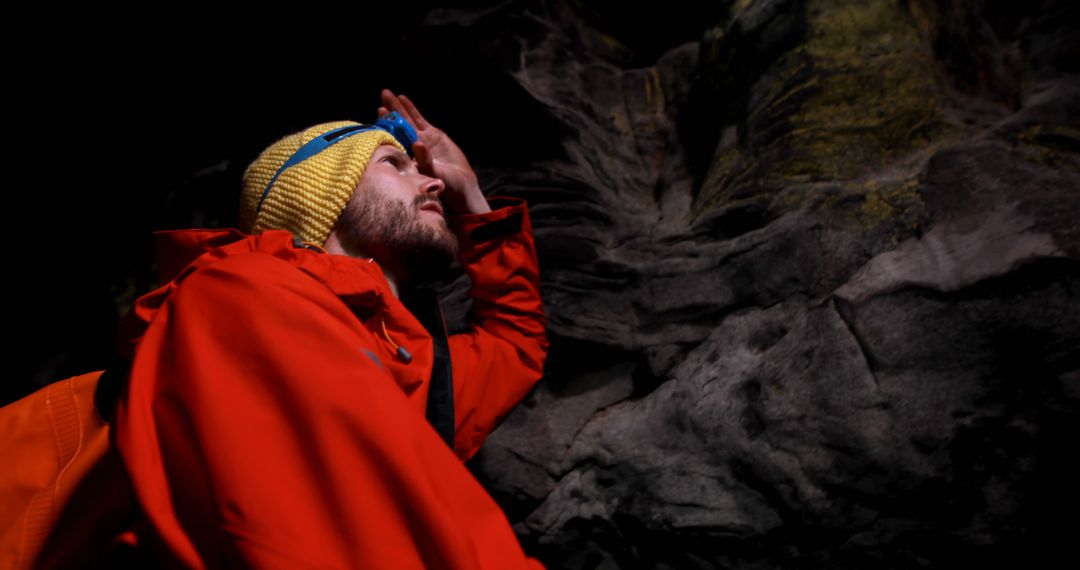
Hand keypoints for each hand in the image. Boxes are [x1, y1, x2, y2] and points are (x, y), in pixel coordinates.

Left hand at [377, 89, 490, 214]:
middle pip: (398, 125)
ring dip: (398, 107)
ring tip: (387, 93)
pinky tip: (403, 99)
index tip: (379, 112)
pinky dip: (411, 110)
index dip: (386, 125)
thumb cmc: (445, 184)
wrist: (461, 184)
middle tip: (383, 95)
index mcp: (407, 156)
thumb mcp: (434, 174)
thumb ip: (425, 160)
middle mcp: (411, 146)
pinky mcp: (433, 135)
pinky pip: (419, 120)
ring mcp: (421, 139)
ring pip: (407, 120)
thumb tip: (417, 143)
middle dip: (390, 111)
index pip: (393, 138)